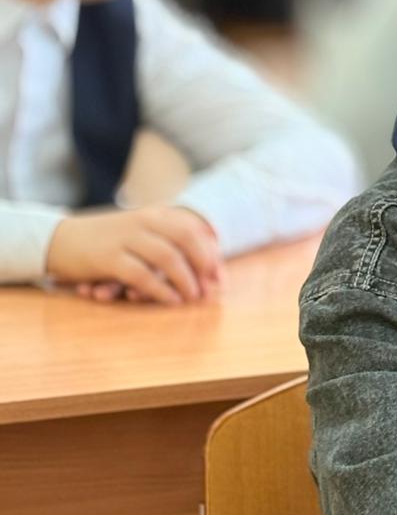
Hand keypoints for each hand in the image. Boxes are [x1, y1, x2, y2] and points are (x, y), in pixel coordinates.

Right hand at [46, 206, 221, 305]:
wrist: (59, 239)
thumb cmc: (110, 242)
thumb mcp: (142, 234)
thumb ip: (171, 245)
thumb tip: (209, 270)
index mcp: (156, 214)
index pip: (194, 228)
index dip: (211, 253)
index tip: (220, 277)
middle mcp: (144, 221)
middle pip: (187, 238)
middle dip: (204, 264)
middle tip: (211, 288)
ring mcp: (126, 237)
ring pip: (167, 256)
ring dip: (185, 279)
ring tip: (193, 297)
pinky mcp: (108, 257)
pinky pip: (142, 274)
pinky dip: (160, 289)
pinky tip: (171, 301)